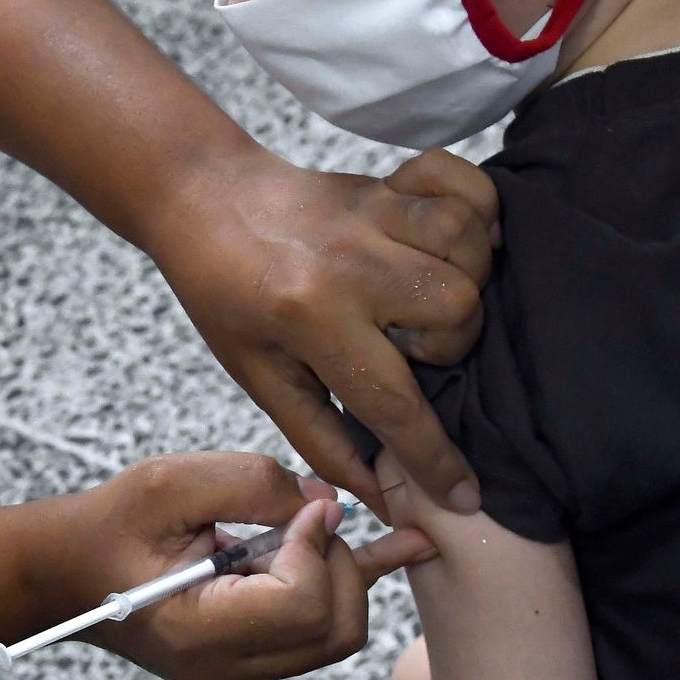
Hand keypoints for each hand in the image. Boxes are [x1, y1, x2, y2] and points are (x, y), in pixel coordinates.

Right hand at [49, 452, 436, 679]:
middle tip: (304, 514)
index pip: (303, 604)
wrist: (69, 571)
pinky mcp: (251, 656)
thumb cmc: (111, 525)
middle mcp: (226, 667)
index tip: (300, 505)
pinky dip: (347, 582)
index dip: (318, 547)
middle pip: (336, 627)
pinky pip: (318, 629)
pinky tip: (401, 547)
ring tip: (316, 524)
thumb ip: (254, 485)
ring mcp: (240, 670)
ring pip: (337, 633)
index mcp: (199, 632)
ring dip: (338, 571)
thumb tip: (329, 505)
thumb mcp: (171, 483)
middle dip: (339, 561)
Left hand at [142, 146, 498, 518]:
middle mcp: (352, 262)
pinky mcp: (389, 182)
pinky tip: (450, 239)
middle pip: (457, 310)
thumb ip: (321, 438)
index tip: (465, 497)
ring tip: (422, 296)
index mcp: (311, 317)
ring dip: (464, 279)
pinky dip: (476, 208)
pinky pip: (466, 185)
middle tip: (403, 344)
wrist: (202, 202)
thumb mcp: (258, 376)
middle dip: (448, 343)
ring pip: (470, 249)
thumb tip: (380, 497)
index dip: (434, 458)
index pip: (393, 402)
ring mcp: (374, 213)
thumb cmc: (225, 296)